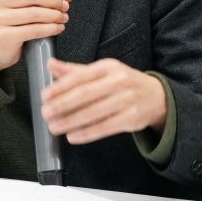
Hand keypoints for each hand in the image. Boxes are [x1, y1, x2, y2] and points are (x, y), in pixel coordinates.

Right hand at [0, 0, 71, 74]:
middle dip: (55, 0)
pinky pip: (34, 30)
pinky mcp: (5, 36)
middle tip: (65, 7)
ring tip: (63, 18)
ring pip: (35, 13)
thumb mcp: (19, 3)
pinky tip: (58, 28)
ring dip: (55, 15)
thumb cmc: (11, 21)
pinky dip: (50, 28)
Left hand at [40, 58, 167, 144]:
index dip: (60, 87)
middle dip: (62, 105)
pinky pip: (104, 127)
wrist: (156, 97)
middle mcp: (119, 81)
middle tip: (45, 113)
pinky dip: (86, 133)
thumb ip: (75, 70)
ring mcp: (127, 100)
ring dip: (70, 121)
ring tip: (54, 127)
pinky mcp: (131, 118)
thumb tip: (49, 64)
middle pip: (85, 94)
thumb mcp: (102, 71)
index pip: (80, 76)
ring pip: (93, 113)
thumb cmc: (123, 83)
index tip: (44, 96)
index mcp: (108, 67)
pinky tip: (72, 136)